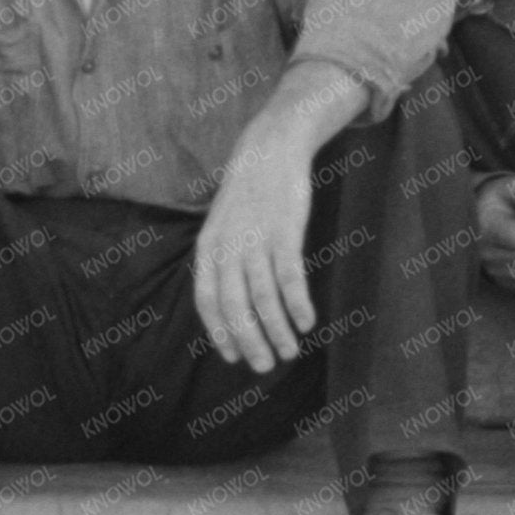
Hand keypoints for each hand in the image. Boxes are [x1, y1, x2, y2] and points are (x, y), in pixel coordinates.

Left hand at [193, 132, 318, 375]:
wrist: (269, 148)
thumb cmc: (248, 195)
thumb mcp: (223, 226)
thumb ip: (224, 262)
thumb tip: (232, 306)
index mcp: (208, 248)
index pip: (207, 300)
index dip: (220, 332)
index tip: (233, 358)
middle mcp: (228, 247)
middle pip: (235, 305)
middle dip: (250, 341)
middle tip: (265, 366)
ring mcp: (256, 239)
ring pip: (263, 297)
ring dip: (277, 330)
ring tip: (290, 352)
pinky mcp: (284, 231)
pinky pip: (289, 277)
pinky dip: (297, 303)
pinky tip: (307, 322)